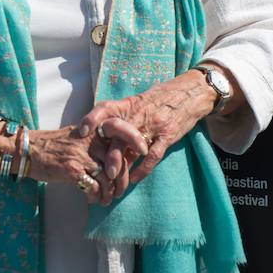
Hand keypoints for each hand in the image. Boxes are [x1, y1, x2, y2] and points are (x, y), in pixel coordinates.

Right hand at [28, 121, 147, 205]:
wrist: (27, 150)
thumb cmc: (51, 144)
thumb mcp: (75, 135)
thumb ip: (94, 141)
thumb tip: (113, 155)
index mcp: (91, 131)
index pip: (120, 132)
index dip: (134, 140)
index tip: (143, 152)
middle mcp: (89, 141)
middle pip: (118, 161)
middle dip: (122, 180)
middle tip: (120, 191)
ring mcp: (81, 155)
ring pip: (108, 178)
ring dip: (110, 193)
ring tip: (107, 199)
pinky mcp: (73, 170)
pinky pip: (93, 187)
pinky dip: (96, 197)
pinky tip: (94, 200)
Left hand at [79, 70, 217, 191]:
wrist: (190, 93)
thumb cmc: (160, 100)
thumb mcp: (139, 102)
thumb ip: (122, 118)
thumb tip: (102, 134)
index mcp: (129, 104)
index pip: (105, 107)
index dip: (92, 117)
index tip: (82, 130)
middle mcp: (139, 114)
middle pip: (118, 133)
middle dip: (109, 153)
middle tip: (100, 170)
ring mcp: (154, 125)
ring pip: (134, 146)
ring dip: (124, 164)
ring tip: (115, 179)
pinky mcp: (168, 135)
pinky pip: (153, 155)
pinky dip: (144, 168)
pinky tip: (135, 179)